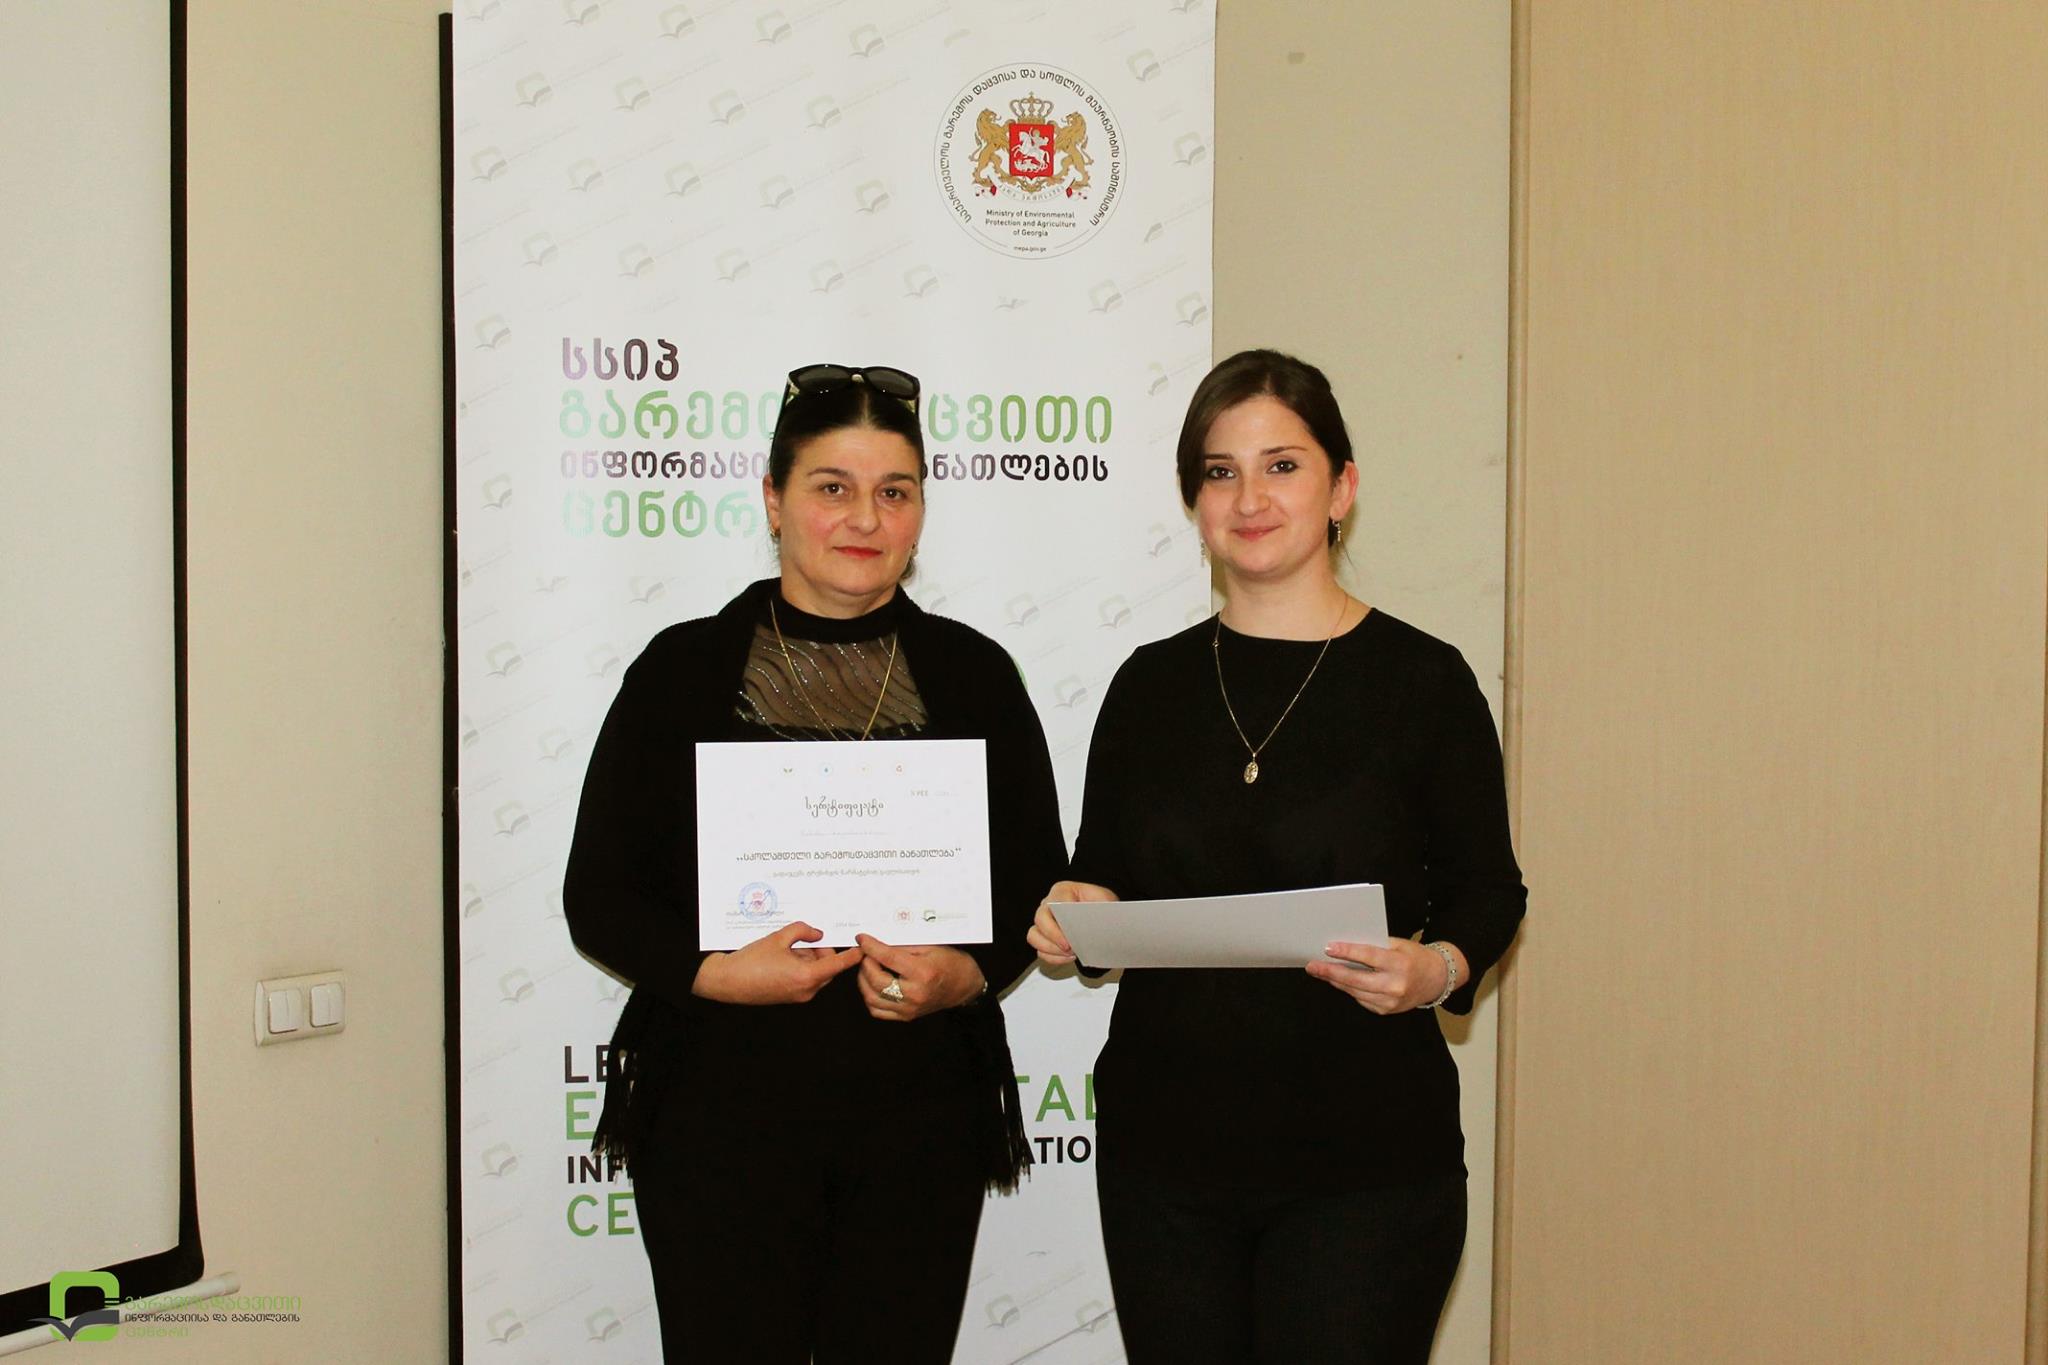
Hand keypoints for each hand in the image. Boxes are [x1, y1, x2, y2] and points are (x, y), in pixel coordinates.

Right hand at [692, 921, 863, 1004]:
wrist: (727, 982)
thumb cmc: (751, 961)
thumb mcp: (778, 938)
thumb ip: (802, 931)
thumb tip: (817, 933)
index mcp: (806, 976)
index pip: (839, 965)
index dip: (852, 955)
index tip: (864, 948)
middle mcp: (806, 990)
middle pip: (828, 968)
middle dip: (822, 952)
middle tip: (806, 938)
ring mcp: (798, 995)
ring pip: (817, 973)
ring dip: (810, 958)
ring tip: (788, 947)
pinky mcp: (790, 997)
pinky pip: (805, 978)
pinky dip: (801, 966)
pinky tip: (783, 956)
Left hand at [855, 937, 985, 1021]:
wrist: (964, 985)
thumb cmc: (951, 963)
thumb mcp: (930, 947)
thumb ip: (903, 945)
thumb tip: (879, 941)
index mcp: (922, 973)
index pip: (888, 958)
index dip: (871, 947)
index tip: (862, 939)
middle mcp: (915, 994)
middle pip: (875, 980)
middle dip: (865, 963)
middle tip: (866, 953)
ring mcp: (909, 1008)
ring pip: (872, 998)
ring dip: (864, 981)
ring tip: (868, 968)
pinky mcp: (906, 1016)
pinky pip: (877, 1011)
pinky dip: (870, 997)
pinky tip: (873, 985)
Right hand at [1027, 880, 1118, 967]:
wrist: (1102, 917)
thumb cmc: (1101, 906)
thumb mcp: (1106, 900)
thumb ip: (1101, 906)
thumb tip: (1094, 921)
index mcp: (1062, 891)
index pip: (1055, 901)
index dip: (1062, 917)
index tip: (1072, 929)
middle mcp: (1048, 905)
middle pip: (1040, 918)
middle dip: (1053, 935)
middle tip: (1069, 946)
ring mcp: (1044, 923)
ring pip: (1034, 936)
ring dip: (1051, 948)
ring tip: (1070, 953)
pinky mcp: (1044, 939)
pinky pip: (1041, 951)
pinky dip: (1054, 958)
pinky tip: (1070, 957)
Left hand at [1306, 939, 1468, 1014]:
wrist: (1437, 978)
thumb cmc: (1414, 956)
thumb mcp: (1398, 944)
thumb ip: (1374, 946)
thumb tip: (1343, 947)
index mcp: (1399, 963)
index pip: (1368, 956)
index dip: (1346, 952)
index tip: (1328, 948)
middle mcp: (1395, 985)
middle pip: (1356, 979)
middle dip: (1331, 972)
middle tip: (1313, 966)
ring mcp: (1390, 1001)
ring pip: (1355, 991)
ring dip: (1335, 981)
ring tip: (1320, 972)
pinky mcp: (1386, 1011)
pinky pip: (1361, 999)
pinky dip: (1349, 989)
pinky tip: (1339, 981)